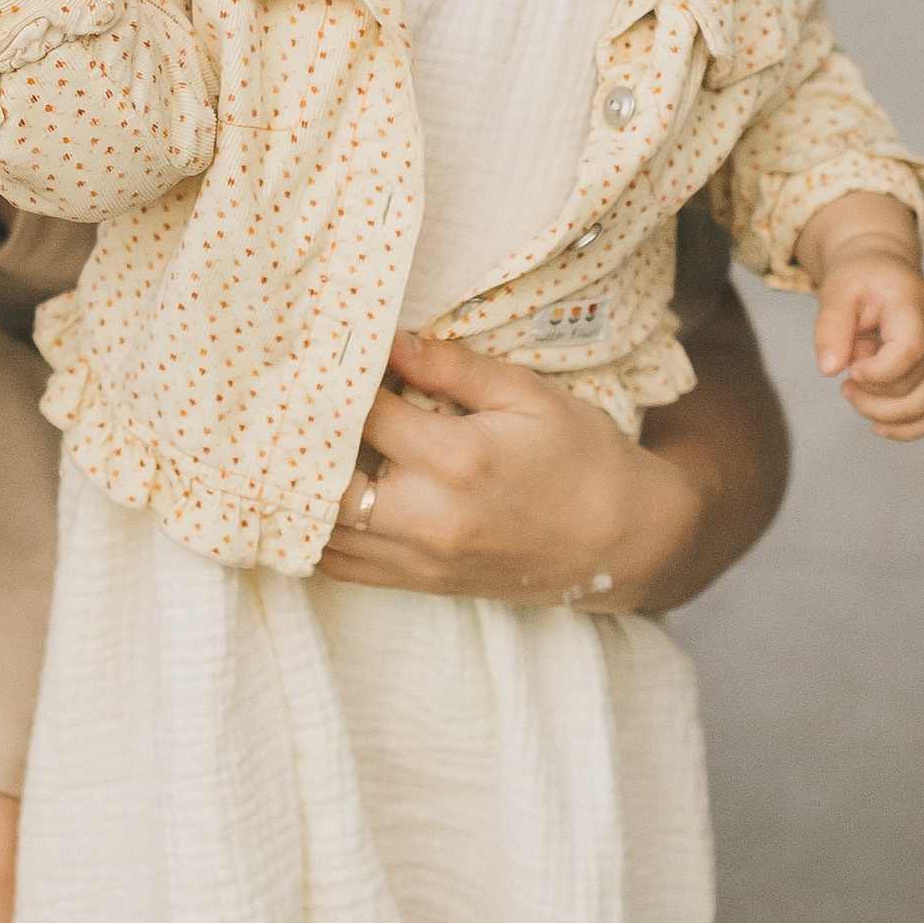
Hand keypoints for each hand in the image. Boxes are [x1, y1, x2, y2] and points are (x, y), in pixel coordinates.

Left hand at [317, 334, 696, 611]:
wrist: (624, 542)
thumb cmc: (582, 458)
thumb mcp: (528, 395)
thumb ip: (454, 368)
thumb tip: (392, 340)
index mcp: (456, 461)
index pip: (365, 415)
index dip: (342, 381)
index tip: (332, 354)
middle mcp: (428, 518)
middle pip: (325, 480)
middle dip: (308, 439)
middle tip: (299, 402)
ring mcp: (420, 558)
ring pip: (323, 531)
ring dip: (305, 489)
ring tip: (302, 446)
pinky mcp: (421, 582)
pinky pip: (341, 567)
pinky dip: (318, 533)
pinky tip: (317, 497)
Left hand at [795, 191, 923, 438]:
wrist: (884, 271)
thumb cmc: (860, 279)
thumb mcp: (835, 291)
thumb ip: (830, 327)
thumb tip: (829, 370)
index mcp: (914, 305)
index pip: (910, 350)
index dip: (879, 372)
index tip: (852, 370)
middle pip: (916, 386)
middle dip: (872, 396)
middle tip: (844, 384)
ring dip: (886, 414)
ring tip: (855, 397)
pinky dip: (911, 427)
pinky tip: (880, 427)